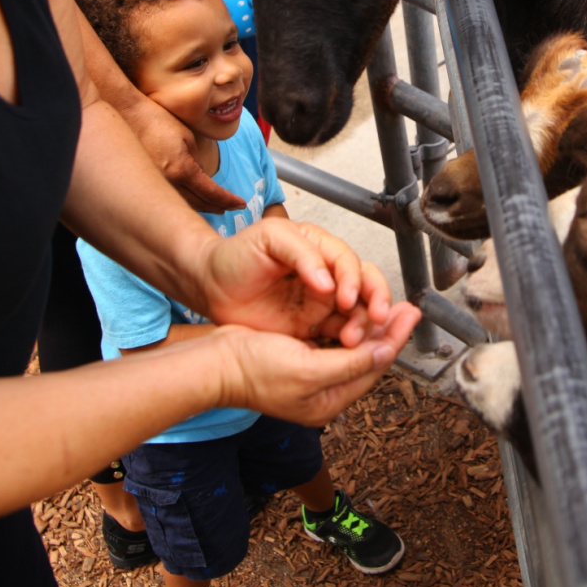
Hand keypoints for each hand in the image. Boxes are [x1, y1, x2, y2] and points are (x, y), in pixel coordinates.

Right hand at [119, 98, 246, 212]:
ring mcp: (155, 185)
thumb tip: (203, 179)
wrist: (129, 117)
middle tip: (230, 208)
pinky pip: (169, 199)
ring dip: (201, 208)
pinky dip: (184, 203)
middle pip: (199, 204)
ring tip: (215, 208)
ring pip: (183, 205)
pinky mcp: (146, 183)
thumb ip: (198, 162)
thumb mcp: (187, 138)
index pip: (211, 192)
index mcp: (182, 169)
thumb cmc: (159, 121)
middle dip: (217, 207)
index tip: (240, 204)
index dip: (228, 200)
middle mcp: (168, 182)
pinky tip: (191, 202)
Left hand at [198, 218, 396, 346]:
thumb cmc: (235, 255)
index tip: (345, 297)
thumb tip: (327, 280)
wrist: (211, 286)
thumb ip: (301, 253)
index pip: (348, 261)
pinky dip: (349, 340)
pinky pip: (340, 332)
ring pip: (358, 311)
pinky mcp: (312, 324)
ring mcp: (321, 301)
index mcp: (319, 247)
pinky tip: (348, 348)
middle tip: (376, 317)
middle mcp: (326, 273)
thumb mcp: (268, 238)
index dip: (354, 279)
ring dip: (364, 324)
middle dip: (376, 300)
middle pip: (365, 284)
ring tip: (354, 338)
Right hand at [206, 308, 420, 425]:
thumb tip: (385, 352)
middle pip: (366, 360)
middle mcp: (323, 393)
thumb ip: (350, 363)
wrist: (214, 361)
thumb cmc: (253, 369)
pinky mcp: (300, 359)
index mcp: (327, 403)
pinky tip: (356, 312)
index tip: (409, 316)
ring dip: (370, 328)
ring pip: (353, 350)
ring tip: (389, 307)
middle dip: (387, 334)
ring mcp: (311, 377)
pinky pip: (335, 344)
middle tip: (407, 308)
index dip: (393, 341)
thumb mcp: (308, 369)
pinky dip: (348, 327)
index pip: (372, 369)